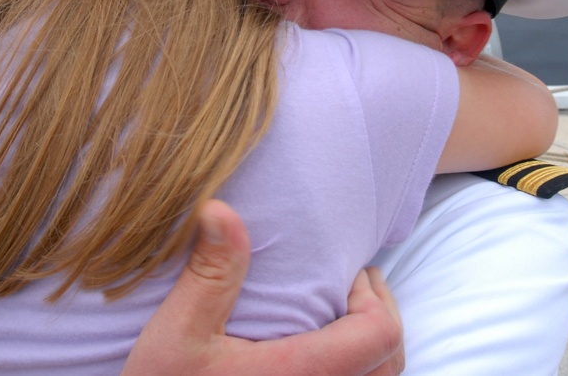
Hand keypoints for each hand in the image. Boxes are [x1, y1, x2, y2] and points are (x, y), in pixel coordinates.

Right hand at [123, 199, 403, 375]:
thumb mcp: (176, 336)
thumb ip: (209, 275)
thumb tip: (220, 208)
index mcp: (301, 375)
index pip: (380, 335)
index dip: (374, 296)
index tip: (343, 275)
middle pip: (391, 360)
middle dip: (379, 313)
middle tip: (348, 285)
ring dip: (369, 344)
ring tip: (336, 314)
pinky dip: (355, 369)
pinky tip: (316, 350)